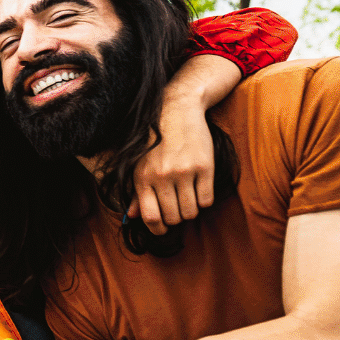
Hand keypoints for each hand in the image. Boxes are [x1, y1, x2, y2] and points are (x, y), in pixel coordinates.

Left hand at [130, 87, 216, 235]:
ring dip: (191, 210)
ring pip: (191, 212)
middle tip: (178, 207)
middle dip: (176, 218)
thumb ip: (137, 191)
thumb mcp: (140, 164)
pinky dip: (204, 200)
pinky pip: (206, 200)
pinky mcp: (204, 166)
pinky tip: (199, 188)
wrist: (177, 109)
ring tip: (188, 197)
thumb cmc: (156, 141)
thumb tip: (132, 216)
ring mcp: (184, 172)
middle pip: (173, 217)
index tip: (163, 229)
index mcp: (143, 177)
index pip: (150, 217)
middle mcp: (162, 176)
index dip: (157, 229)